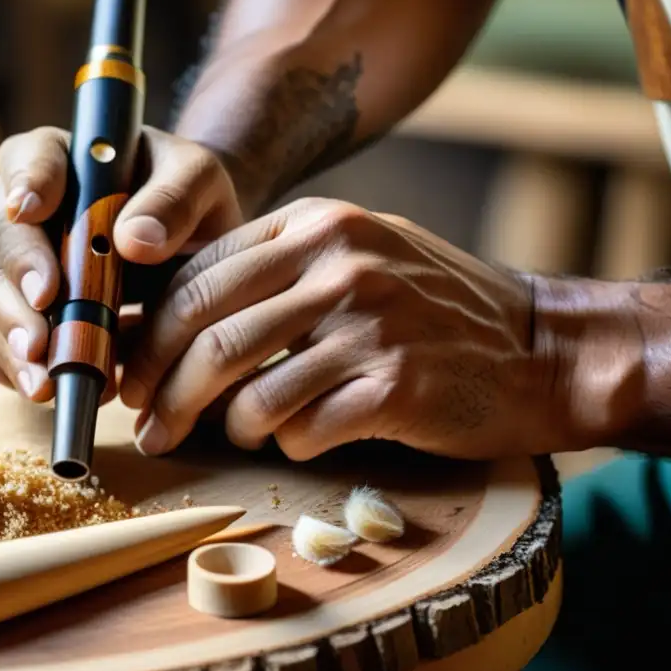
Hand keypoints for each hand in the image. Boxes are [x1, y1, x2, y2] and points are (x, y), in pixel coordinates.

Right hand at [0, 126, 243, 399]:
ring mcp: (3, 258)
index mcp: (59, 157)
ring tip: (41, 377)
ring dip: (6, 337)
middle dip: (13, 284)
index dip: (25, 184)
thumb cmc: (186, 205)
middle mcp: (16, 204)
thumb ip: (175, 198)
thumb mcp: (201, 184)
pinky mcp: (6, 307)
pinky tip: (41, 387)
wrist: (188, 251)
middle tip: (41, 327)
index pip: (27, 157)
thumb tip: (135, 238)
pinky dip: (11, 364)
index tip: (32, 212)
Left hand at [122, 197, 563, 461]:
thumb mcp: (355, 257)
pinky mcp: (395, 386)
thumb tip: (174, 319)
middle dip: (163, 391)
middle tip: (149, 427)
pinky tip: (300, 441)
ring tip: (228, 436)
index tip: (132, 374)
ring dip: (225, 427)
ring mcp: (370, 323)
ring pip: (249, 392)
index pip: (198, 277)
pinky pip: (302, 430)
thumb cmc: (431, 308)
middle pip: (209, 335)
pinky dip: (287, 445)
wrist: (538, 348)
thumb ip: (275, 273)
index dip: (150, 334)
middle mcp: (339, 264)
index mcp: (315, 225)